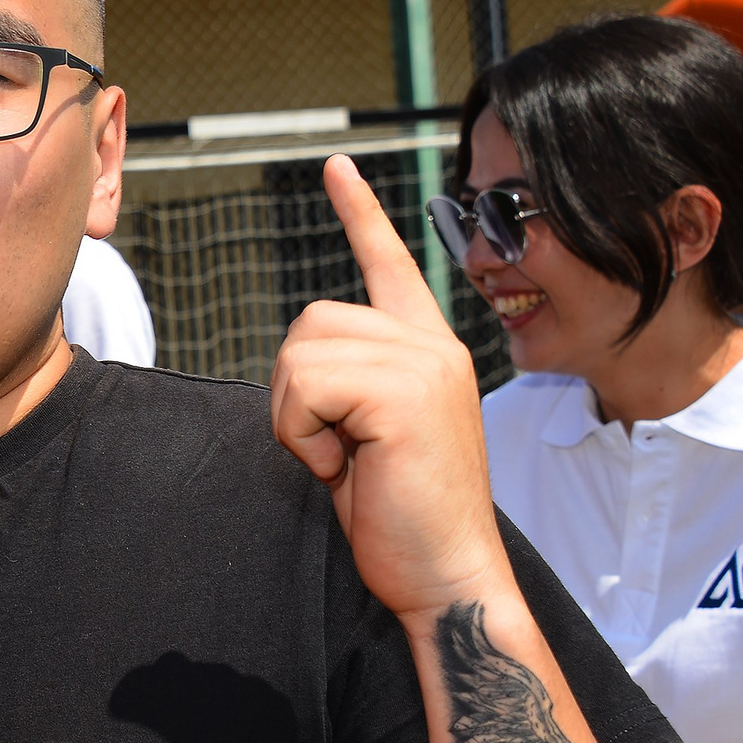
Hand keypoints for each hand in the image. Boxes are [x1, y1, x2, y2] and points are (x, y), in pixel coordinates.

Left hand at [269, 155, 504, 616]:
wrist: (446, 575)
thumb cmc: (402, 517)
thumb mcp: (369, 435)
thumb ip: (348, 384)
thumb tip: (305, 364)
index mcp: (425, 349)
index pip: (388, 263)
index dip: (360, 214)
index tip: (337, 167)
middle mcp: (430, 343)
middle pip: (309, 323)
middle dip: (297, 395)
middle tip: (341, 451)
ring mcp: (423, 362)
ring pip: (300, 355)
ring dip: (299, 420)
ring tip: (349, 461)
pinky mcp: (404, 390)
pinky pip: (305, 388)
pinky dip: (305, 435)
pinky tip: (348, 468)